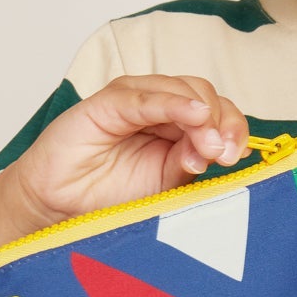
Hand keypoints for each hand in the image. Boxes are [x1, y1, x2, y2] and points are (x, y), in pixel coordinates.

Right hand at [0, 75, 251, 263]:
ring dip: (202, 113)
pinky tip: (192, 114)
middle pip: (204, 95)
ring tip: (209, 144)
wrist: (58, 207)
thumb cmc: (108, 197)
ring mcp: (132, 102)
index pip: (217, 113)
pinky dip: (170, 102)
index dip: (233, 128)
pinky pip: (141, 97)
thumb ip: (191, 165)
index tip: (237, 157)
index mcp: (178, 128)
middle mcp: (158, 109)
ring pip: (180, 89)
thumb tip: (223, 151)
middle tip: (224, 154)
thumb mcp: (164, 186)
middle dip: (222, 122)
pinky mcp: (105, 104)